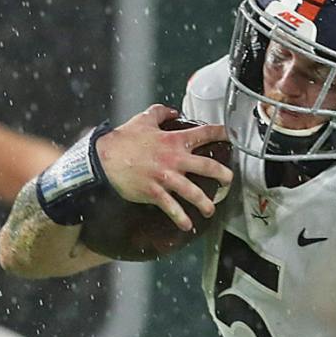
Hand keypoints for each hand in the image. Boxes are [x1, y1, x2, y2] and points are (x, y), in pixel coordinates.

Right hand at [97, 104, 233, 232]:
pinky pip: (172, 207)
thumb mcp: (143, 119)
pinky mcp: (154, 192)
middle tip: (228, 180)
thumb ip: (160, 113)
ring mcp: (165, 177)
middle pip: (207, 166)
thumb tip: (172, 111)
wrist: (104, 158)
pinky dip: (181, 218)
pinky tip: (187, 225)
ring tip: (210, 210)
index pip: (204, 133)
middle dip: (223, 175)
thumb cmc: (123, 140)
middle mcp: (174, 159)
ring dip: (205, 203)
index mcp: (174, 140)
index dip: (221, 133)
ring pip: (193, 192)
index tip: (231, 136)